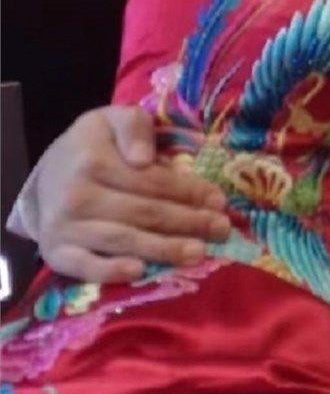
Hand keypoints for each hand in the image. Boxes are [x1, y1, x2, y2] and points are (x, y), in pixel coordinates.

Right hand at [27, 106, 230, 281]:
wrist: (43, 181)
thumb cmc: (90, 149)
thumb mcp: (110, 120)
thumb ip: (133, 126)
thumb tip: (143, 156)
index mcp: (94, 160)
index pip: (151, 181)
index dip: (189, 192)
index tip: (219, 201)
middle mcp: (77, 195)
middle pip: (144, 212)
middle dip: (188, 222)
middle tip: (221, 230)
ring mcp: (65, 227)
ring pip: (123, 240)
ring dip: (164, 249)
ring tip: (198, 253)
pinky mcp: (57, 253)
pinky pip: (85, 266)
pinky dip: (111, 271)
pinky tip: (140, 272)